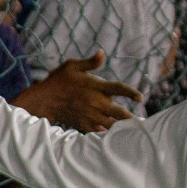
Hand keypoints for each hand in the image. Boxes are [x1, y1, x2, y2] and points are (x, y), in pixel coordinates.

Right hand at [14, 51, 142, 132]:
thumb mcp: (72, 66)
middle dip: (131, 117)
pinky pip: (100, 131)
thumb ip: (90, 62)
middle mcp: (95, 102)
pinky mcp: (84, 124)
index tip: (141, 98)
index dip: (131, 93)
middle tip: (142, 122)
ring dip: (122, 127)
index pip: (119, 89)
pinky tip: (113, 134)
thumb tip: (102, 53)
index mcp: (95, 86)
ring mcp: (90, 115)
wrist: (44, 100)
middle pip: (119, 113)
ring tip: (132, 130)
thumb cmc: (58, 80)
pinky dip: (107, 132)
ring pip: (112, 124)